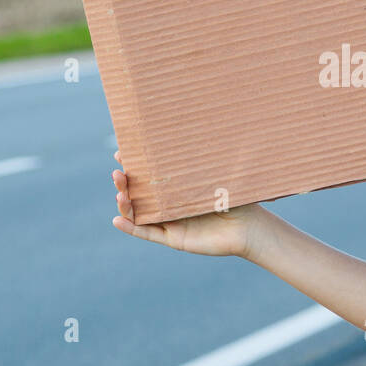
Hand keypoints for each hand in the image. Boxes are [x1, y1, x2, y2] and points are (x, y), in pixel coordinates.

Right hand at [110, 149, 265, 256]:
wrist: (249, 228)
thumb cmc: (237, 198)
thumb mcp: (216, 175)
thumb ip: (202, 160)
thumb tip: (198, 127)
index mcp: (179, 187)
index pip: (151, 175)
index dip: (134, 164)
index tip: (122, 152)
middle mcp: (171, 204)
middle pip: (139, 193)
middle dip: (125, 182)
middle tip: (118, 171)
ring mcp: (171, 222)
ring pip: (139, 213)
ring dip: (124, 203)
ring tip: (119, 192)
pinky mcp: (174, 238)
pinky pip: (147, 233)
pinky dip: (131, 228)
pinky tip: (117, 220)